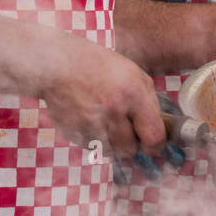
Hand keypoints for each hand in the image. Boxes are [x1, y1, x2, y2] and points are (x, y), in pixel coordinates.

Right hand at [37, 36, 165, 159]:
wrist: (57, 64)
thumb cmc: (99, 66)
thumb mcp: (134, 74)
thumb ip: (149, 102)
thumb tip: (158, 128)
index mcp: (133, 94)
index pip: (153, 136)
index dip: (156, 145)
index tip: (154, 145)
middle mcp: (113, 110)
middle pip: (131, 149)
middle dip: (133, 144)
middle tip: (128, 131)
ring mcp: (91, 123)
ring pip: (111, 151)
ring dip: (114, 143)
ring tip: (108, 122)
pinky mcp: (73, 132)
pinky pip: (91, 147)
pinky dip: (94, 139)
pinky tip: (90, 119)